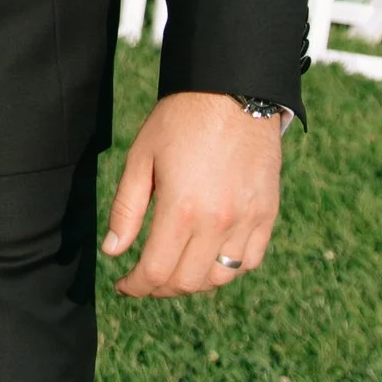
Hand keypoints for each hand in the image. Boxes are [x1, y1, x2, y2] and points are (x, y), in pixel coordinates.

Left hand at [103, 90, 283, 298]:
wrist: (234, 92)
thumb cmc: (181, 120)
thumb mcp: (141, 158)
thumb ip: (126, 209)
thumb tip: (114, 251)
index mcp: (181, 210)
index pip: (156, 272)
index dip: (135, 286)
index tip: (124, 284)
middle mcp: (218, 222)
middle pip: (187, 283)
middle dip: (160, 289)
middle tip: (146, 279)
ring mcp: (247, 220)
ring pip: (220, 278)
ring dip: (194, 283)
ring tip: (176, 270)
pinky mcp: (267, 213)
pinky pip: (250, 260)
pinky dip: (228, 268)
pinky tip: (209, 257)